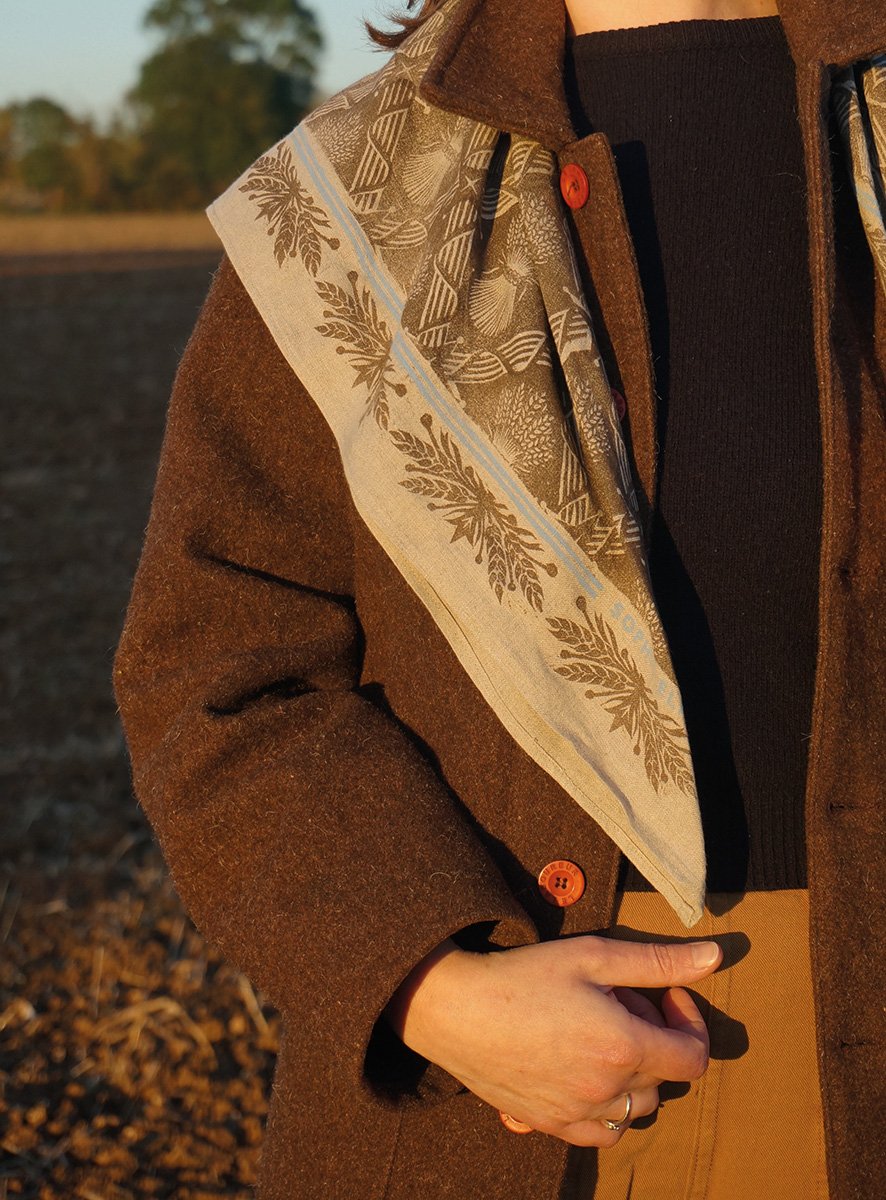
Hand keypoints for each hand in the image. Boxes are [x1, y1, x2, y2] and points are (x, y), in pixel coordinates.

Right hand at [382, 932, 721, 1146]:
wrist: (455, 1010)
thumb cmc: (524, 976)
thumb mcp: (593, 955)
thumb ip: (658, 961)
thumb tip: (715, 957)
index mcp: (624, 1047)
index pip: (693, 1057)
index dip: (688, 1021)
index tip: (663, 994)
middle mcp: (607, 1091)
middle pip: (663, 1081)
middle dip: (653, 1039)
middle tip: (618, 1002)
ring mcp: (577, 1114)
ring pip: (635, 1112)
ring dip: (633, 1077)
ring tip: (598, 1036)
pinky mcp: (550, 1125)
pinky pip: (601, 1133)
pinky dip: (606, 1109)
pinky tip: (580, 1071)